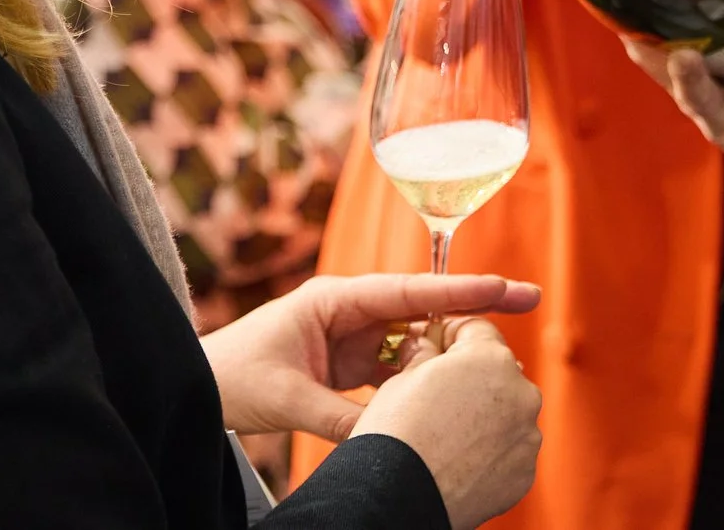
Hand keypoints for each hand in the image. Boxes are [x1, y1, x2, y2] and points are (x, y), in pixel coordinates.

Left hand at [199, 273, 541, 441]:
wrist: (196, 389)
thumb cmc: (231, 376)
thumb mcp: (286, 397)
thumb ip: (341, 418)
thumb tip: (391, 438)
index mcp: (334, 299)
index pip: (409, 291)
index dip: (460, 288)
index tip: (505, 285)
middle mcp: (349, 312)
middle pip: (423, 308)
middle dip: (472, 308)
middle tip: (527, 301)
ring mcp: (351, 338)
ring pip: (414, 341)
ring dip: (446, 352)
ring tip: (490, 362)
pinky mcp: (348, 366)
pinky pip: (397, 370)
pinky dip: (419, 381)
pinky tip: (445, 394)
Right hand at [354, 318, 544, 529]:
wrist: (399, 497)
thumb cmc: (396, 434)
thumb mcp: (402, 377)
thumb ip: (425, 353)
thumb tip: (425, 344)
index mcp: (490, 357)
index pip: (477, 329)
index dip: (451, 337)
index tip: (434, 350)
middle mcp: (520, 391)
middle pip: (497, 371)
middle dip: (472, 380)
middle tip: (437, 397)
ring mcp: (527, 435)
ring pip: (507, 413)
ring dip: (485, 417)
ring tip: (447, 435)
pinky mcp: (525, 472)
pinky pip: (509, 451)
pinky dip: (490, 452)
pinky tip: (460, 459)